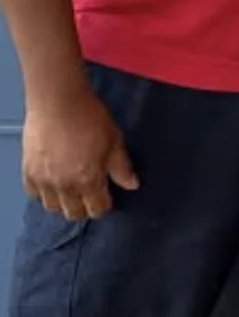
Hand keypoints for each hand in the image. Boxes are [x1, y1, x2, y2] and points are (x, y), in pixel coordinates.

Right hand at [23, 88, 137, 220]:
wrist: (59, 102)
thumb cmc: (91, 119)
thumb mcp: (114, 141)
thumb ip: (122, 167)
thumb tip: (133, 185)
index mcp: (88, 180)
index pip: (97, 209)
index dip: (105, 205)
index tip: (107, 197)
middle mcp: (64, 186)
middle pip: (73, 214)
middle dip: (85, 209)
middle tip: (90, 196)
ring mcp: (43, 181)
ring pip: (52, 207)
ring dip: (63, 203)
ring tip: (71, 191)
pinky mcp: (28, 171)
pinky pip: (34, 194)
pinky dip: (44, 194)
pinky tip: (52, 184)